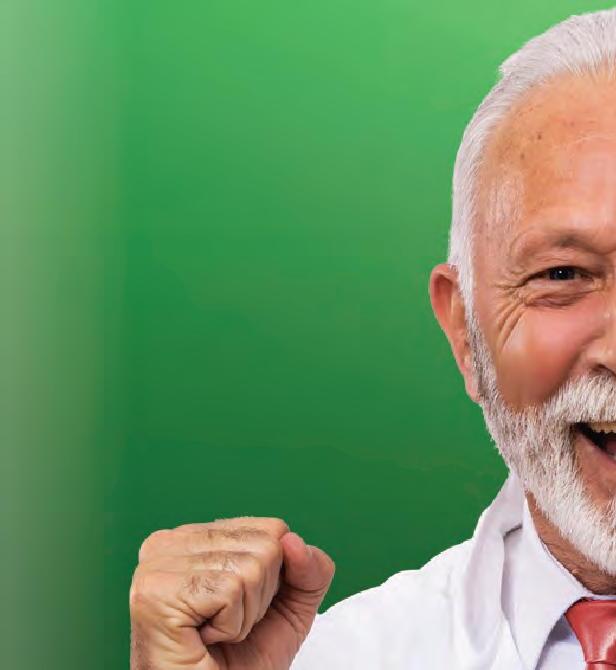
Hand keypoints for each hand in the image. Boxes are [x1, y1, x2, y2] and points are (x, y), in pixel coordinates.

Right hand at [129, 517, 334, 669]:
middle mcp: (171, 541)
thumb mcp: (291, 606)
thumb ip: (310, 569)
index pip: (272, 529)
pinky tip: (204, 638)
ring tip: (214, 633)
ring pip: (251, 568)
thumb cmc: (240, 661)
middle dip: (261, 597)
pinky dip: (231, 626)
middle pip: (265, 545)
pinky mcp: (156, 591)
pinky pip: (230, 591)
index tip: (241, 606)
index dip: (275, 577)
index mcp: (196, 536)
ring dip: (245, 615)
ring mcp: (158, 564)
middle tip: (226, 624)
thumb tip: (293, 540)